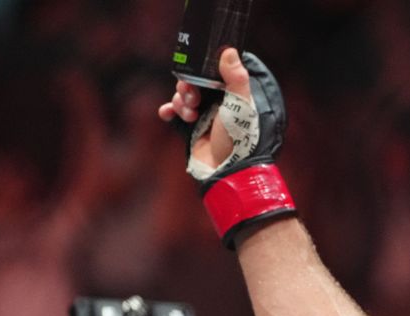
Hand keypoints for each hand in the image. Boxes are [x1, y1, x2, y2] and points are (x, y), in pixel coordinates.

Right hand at [158, 48, 249, 168]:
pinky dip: (168, 110)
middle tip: (194, 99)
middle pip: (194, 81)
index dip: (204, 70)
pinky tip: (167, 113)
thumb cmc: (240, 139)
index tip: (200, 74)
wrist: (226, 172)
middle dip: (188, 87)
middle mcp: (219, 102)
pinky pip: (173, 112)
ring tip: (190, 115)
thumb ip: (237, 78)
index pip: (214, 72)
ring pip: (182, 95)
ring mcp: (204, 115)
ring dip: (180, 101)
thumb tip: (230, 51)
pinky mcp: (191, 128)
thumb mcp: (242, 106)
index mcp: (234, 94)